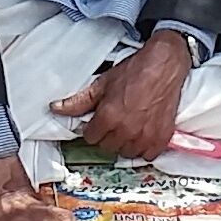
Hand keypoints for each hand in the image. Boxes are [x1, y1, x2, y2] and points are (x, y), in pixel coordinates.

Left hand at [48, 30, 189, 159]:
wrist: (164, 65)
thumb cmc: (135, 71)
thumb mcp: (103, 83)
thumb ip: (79, 101)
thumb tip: (56, 108)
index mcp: (108, 117)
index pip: (90, 138)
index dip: (93, 128)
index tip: (99, 121)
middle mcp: (126, 130)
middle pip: (107, 147)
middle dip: (107, 136)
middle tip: (114, 122)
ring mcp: (145, 136)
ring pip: (126, 153)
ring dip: (125, 143)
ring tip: (128, 127)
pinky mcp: (161, 138)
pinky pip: (147, 155)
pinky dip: (144, 148)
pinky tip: (142, 134)